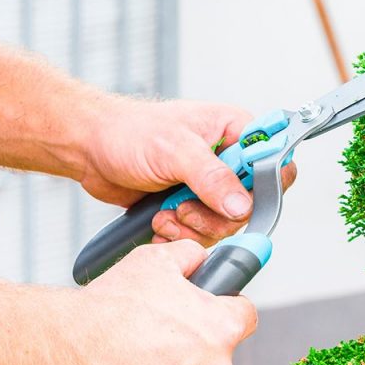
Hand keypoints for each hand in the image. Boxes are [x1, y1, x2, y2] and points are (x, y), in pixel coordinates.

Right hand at [55, 240, 255, 364]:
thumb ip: (190, 255)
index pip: (245, 316)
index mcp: (221, 327)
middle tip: (156, 335)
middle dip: (191, 345)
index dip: (227, 309)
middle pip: (215, 354)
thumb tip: (200, 258)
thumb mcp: (156, 260)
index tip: (211, 310)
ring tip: (135, 360)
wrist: (68, 349)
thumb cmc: (110, 307)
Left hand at [82, 99, 295, 245]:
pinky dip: (179, 234)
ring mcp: (210, 184)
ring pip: (225, 224)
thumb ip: (212, 178)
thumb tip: (242, 205)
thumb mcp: (175, 150)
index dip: (263, 185)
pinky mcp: (192, 204)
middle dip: (214, 215)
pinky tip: (159, 220)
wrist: (91, 149)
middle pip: (249, 203)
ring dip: (192, 226)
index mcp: (235, 131)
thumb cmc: (130, 133)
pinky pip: (202, 232)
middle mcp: (228, 159)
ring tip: (166, 213)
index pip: (273, 161)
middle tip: (185, 208)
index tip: (238, 200)